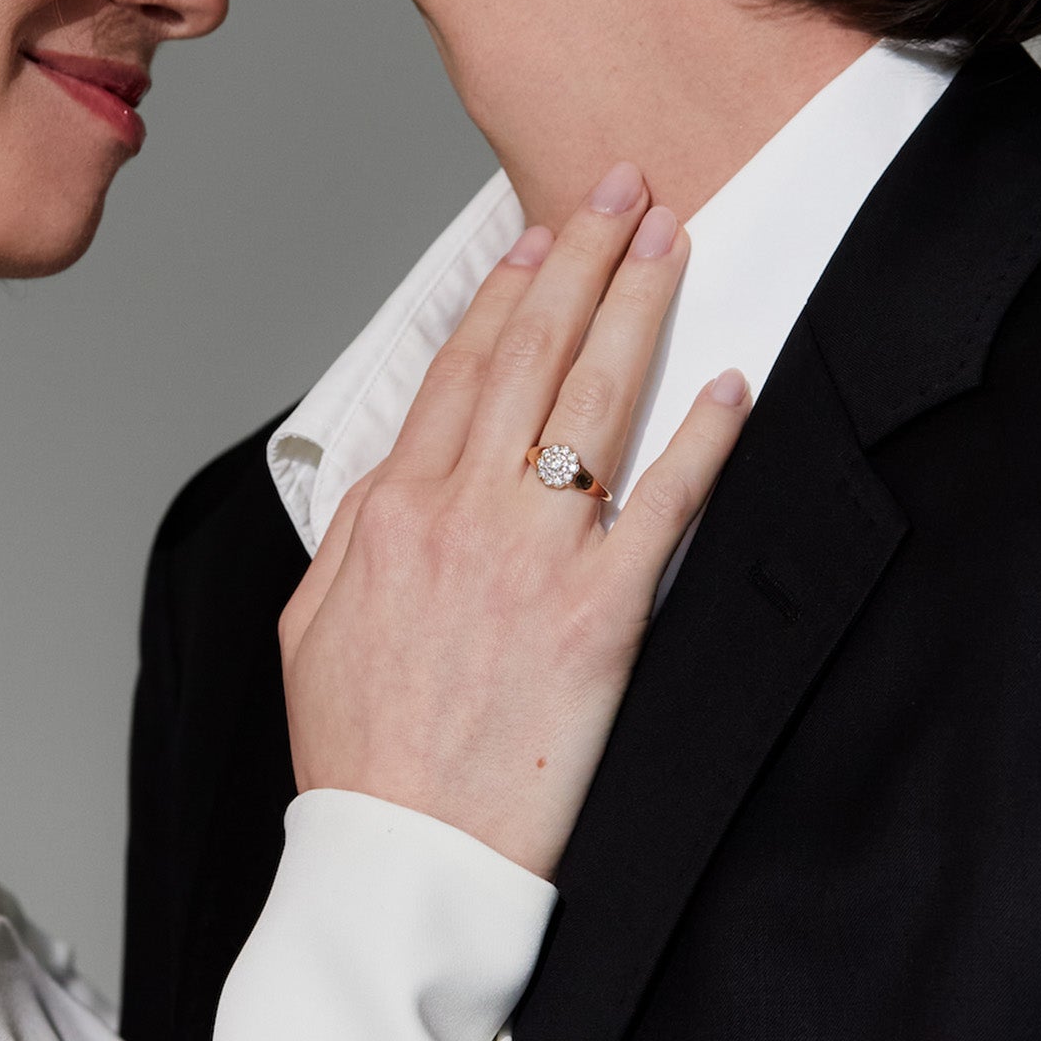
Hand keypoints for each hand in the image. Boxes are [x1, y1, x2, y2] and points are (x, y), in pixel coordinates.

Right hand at [278, 162, 748, 879]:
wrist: (401, 851)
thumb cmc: (357, 746)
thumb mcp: (312, 621)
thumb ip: (352, 530)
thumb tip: (389, 473)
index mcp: (392, 508)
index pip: (458, 368)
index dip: (504, 290)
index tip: (537, 236)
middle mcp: (462, 513)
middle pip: (529, 356)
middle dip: (580, 259)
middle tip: (622, 190)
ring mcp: (533, 558)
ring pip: (591, 402)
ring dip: (635, 310)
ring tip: (669, 241)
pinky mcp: (599, 616)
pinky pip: (660, 506)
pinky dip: (698, 437)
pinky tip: (727, 381)